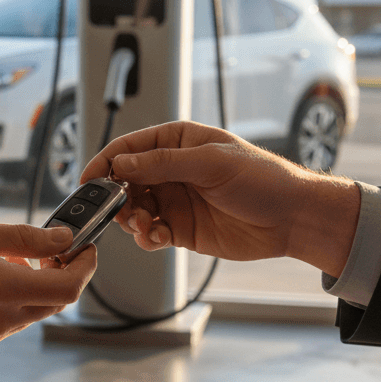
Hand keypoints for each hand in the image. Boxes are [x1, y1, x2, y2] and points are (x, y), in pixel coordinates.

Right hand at [0, 217, 95, 351]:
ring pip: (29, 311)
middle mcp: (0, 321)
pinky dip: (8, 298)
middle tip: (47, 245)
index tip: (84, 247)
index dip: (85, 266)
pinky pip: (5, 320)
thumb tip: (62, 237)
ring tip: (5, 257)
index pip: (68, 287)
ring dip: (30, 285)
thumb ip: (23, 237)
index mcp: (3, 289)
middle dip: (59, 273)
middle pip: (53, 302)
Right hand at [82, 121, 360, 276]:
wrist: (292, 218)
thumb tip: (122, 162)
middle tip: (119, 210)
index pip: (130, 148)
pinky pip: (150, 233)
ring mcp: (175, 201)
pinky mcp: (181, 229)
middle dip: (116, 197)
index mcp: (178, 143)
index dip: (106, 162)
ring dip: (132, 220)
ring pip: (134, 210)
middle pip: (126, 181)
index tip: (89, 180)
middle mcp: (172, 171)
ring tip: (146, 226)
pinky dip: (146, 238)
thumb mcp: (211, 163)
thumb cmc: (262, 179)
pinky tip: (156, 238)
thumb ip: (163, 163)